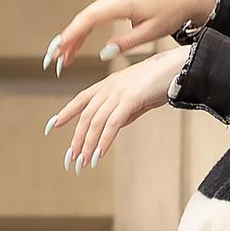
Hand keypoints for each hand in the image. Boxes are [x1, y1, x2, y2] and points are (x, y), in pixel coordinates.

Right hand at [44, 0, 213, 73]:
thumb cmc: (171, 13)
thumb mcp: (151, 33)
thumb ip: (126, 43)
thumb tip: (104, 53)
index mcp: (122, 3)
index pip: (89, 19)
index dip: (71, 35)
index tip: (59, 50)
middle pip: (83, 18)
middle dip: (67, 40)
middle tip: (55, 61)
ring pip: (87, 18)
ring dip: (74, 37)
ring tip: (63, 58)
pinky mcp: (116, 1)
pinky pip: (94, 16)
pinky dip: (84, 30)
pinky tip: (76, 46)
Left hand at [45, 49, 177, 169]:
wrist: (178, 67)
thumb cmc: (160, 81)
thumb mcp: (136, 97)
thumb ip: (122, 111)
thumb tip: (111, 129)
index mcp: (108, 84)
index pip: (81, 99)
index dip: (66, 113)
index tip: (52, 125)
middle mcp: (109, 87)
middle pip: (86, 117)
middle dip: (77, 140)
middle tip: (71, 159)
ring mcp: (118, 92)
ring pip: (96, 123)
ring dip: (88, 145)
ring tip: (83, 163)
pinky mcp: (130, 99)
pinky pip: (112, 124)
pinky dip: (104, 141)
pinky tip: (98, 155)